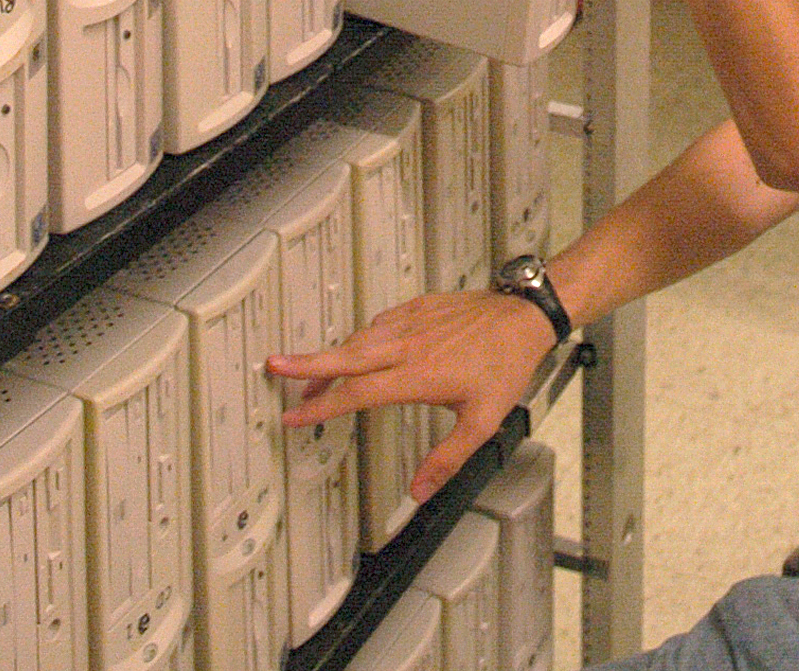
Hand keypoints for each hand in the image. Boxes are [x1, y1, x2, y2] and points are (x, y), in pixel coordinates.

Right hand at [268, 289, 553, 502]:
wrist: (524, 316)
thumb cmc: (506, 364)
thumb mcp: (483, 421)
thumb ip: (448, 459)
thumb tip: (420, 492)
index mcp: (418, 374)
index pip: (357, 394)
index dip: (321, 407)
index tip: (295, 415)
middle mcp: (408, 344)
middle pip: (345, 356)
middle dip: (306, 363)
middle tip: (274, 366)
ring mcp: (412, 322)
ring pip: (360, 338)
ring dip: (330, 355)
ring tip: (310, 372)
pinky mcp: (419, 306)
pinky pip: (379, 322)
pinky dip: (360, 336)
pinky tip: (357, 347)